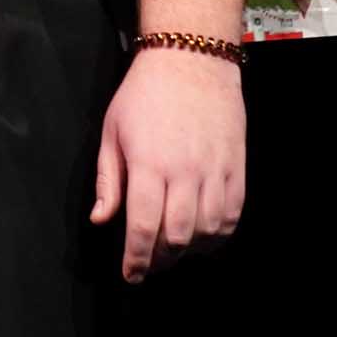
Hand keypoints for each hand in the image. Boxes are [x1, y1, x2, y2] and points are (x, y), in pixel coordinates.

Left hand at [88, 46, 245, 281]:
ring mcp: (215, 171)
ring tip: (174, 249)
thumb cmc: (144, 94)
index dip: (135, 260)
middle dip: (161, 260)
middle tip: (150, 263)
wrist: (191, 61)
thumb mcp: (111, 131)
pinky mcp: (236, 167)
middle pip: (176, 237)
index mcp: (148, 164)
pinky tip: (203, 236)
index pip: (141, 228)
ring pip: (206, 231)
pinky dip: (219, 235)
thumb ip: (107, 180)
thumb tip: (100, 220)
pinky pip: (232, 215)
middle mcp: (184, 172)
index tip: (130, 275)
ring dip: (189, 250)